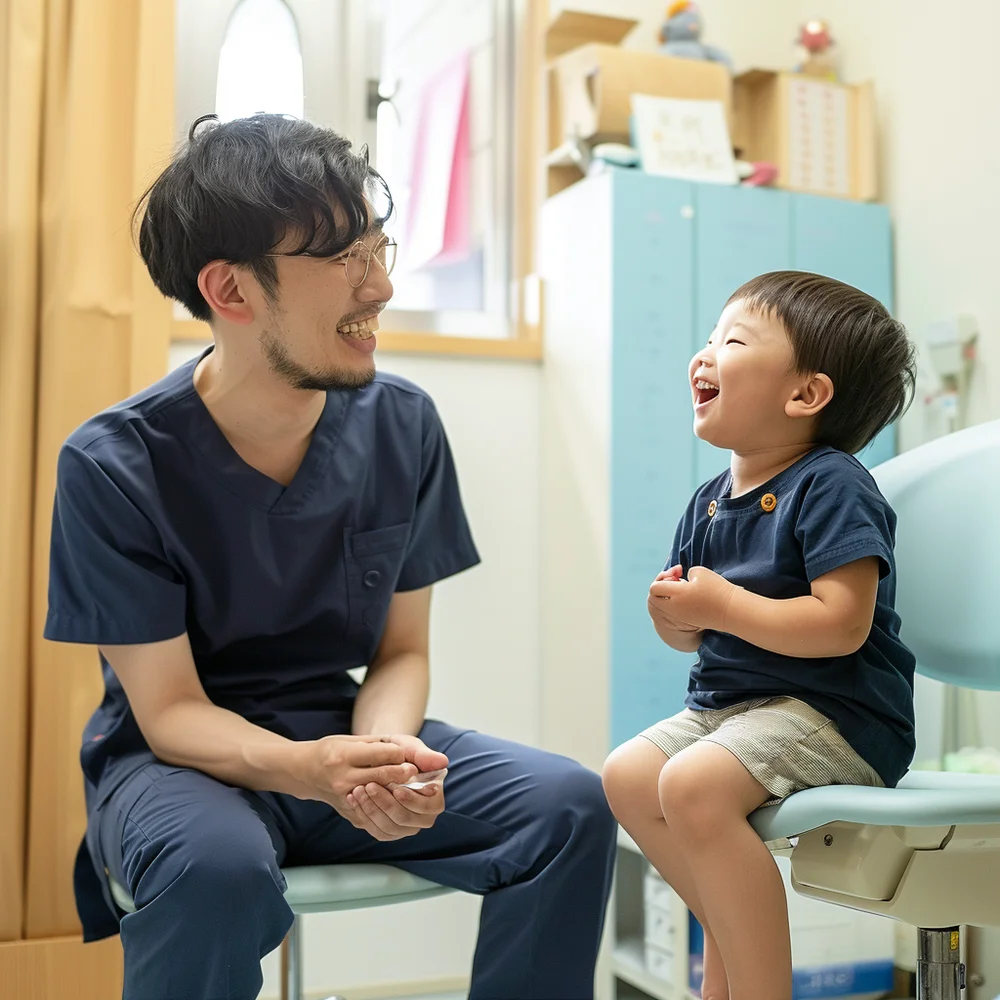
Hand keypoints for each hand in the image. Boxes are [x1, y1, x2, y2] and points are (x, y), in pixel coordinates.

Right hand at [295, 734, 419, 837]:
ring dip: (399, 794)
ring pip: (381, 801)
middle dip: (404, 775)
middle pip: (382, 778)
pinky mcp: (350, 815)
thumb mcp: (355, 740)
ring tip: (408, 786)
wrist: (307, 772)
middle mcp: (342, 779)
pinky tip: (399, 801)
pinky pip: (377, 818)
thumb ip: (385, 745)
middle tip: (416, 771)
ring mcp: (344, 799)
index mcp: (344, 756)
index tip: (411, 755)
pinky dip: (392, 810)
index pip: (381, 756)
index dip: (401, 756)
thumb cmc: (335, 750)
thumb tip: (417, 754)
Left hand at [346, 734, 448, 841]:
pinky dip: (364, 816)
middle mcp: (423, 817)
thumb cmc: (401, 752)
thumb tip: (443, 762)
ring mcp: (405, 827)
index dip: (412, 800)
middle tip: (370, 786)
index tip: (396, 789)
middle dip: (386, 804)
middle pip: (405, 820)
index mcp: (434, 799)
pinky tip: (353, 799)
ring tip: (358, 791)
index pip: (427, 807)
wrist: (381, 759)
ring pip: (389, 828)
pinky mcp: (388, 831)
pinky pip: (377, 831)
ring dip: (372, 810)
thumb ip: (424, 755)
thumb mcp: (411, 748)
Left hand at [648, 565, 736, 632]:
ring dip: (667, 597)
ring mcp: (679, 616)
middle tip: (677, 581)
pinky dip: (674, 604)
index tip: (679, 573)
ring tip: (684, 588)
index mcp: (676, 594)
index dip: (662, 578)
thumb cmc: (717, 588)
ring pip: (661, 607)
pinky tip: (689, 597)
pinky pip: (671, 613)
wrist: (731, 610)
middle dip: (661, 588)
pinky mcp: (686, 621)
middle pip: (653, 600)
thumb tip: (677, 581)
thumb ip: (683, 573)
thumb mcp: (699, 572)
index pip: (654, 588)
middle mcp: (674, 608)